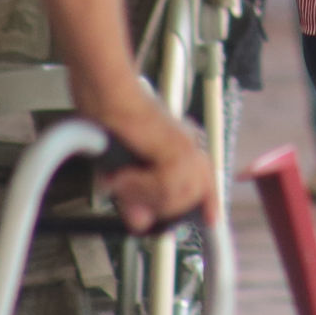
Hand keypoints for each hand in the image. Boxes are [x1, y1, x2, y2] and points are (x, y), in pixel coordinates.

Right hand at [75, 80, 217, 231]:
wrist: (105, 92)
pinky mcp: (173, 145)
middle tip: (131, 198)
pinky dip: (139, 186)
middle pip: (193, 195)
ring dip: (145, 196)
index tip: (210, 219)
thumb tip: (141, 223)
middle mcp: (188, 144)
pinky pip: (165, 184)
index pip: (206, 180)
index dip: (209, 202)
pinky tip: (123, 175)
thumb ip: (135, 197)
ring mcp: (183, 144)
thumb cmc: (110, 118)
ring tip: (122, 182)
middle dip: (161, 206)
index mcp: (182, 146)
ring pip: (179, 194)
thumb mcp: (123, 169)